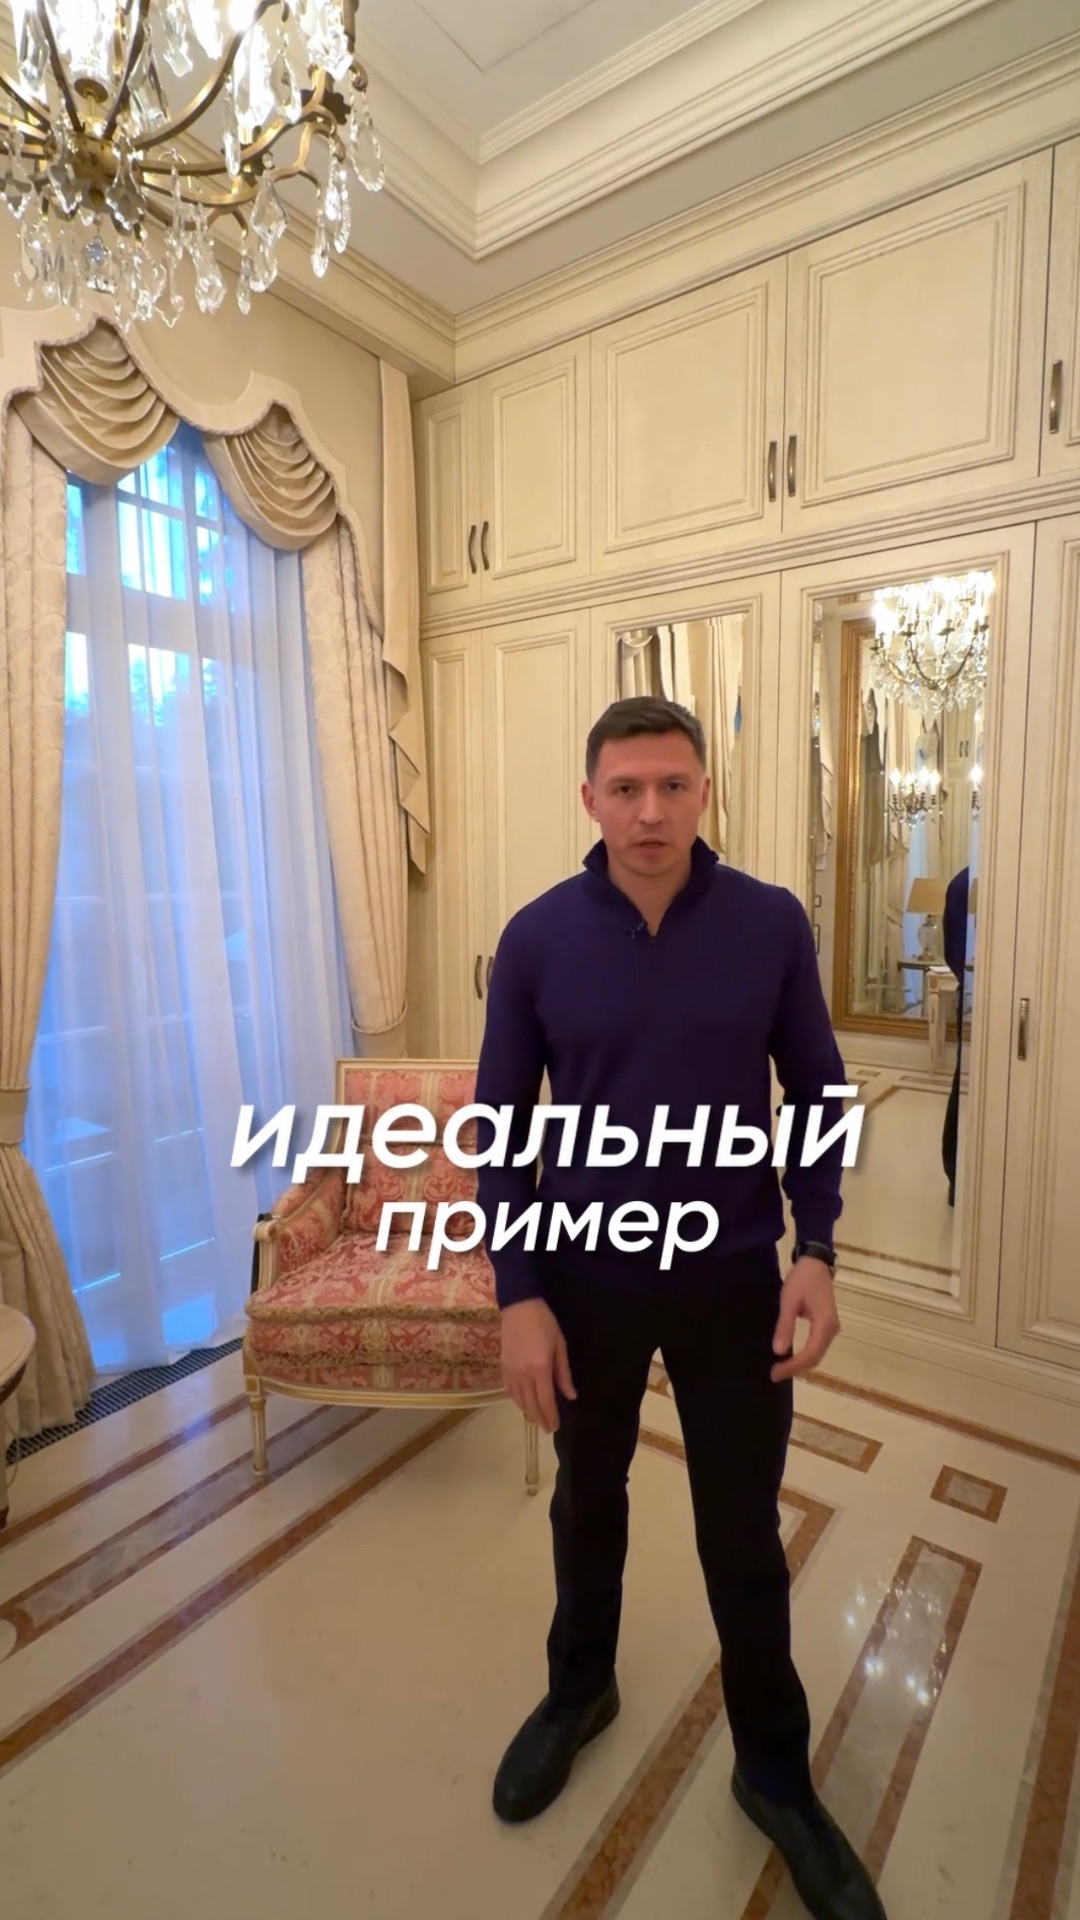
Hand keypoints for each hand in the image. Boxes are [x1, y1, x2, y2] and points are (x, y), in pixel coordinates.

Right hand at [500, 1297, 575, 1432]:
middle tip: (547, 1428)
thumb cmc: (544, 1323)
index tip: (554, 1427)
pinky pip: (508, 1389)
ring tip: (537, 1417)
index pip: (545, 1401)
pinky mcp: (503, 1366)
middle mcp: (523, 1374)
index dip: (550, 1416)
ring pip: (518, 1399)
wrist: (519, 1305)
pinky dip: (516, 1399)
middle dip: (539, 1418)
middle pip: (531, 1404)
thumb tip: (570, 1395)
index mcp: (540, 1369)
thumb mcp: (560, 1346)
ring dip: (528, 1411)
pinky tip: (522, 1401)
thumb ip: (563, 1373)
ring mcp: (511, 1371)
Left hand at [771, 1257, 839, 1382]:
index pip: (809, 1354)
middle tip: (774, 1374)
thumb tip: (778, 1352)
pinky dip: (804, 1354)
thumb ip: (785, 1326)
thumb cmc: (802, 1279)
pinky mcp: (826, 1325)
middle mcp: (832, 1330)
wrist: (816, 1263)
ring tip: (781, 1369)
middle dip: (795, 1368)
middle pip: (815, 1358)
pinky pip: (816, 1346)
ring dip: (800, 1363)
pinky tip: (791, 1357)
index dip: (792, 1366)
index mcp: (825, 1325)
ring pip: (817, 1354)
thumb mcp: (789, 1301)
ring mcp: (831, 1328)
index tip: (774, 1373)